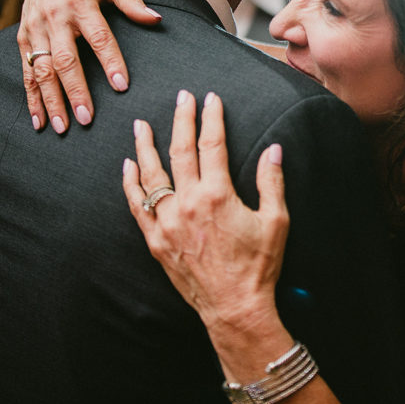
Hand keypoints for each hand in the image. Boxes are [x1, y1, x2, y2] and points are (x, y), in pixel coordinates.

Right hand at [18, 0, 161, 132]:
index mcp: (81, 4)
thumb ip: (133, 1)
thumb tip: (156, 19)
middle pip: (65, 60)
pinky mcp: (24, 37)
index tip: (121, 85)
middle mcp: (55, 17)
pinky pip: (26, 70)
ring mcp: (36, 28)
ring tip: (62, 127)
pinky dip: (31, 97)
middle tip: (87, 118)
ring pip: (42, 69)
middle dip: (75, 91)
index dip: (110, 61)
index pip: (99, 37)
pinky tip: (38, 120)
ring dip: (51, 100)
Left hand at [122, 90, 289, 326]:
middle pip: (180, 151)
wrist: (234, 306)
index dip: (211, 118)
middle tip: (181, 97)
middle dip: (181, 120)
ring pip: (151, 175)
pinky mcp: (156, 240)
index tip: (210, 99)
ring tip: (141, 124)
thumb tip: (274, 149)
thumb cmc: (258, 266)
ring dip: (146, 146)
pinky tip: (128, 167)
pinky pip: (137, 206)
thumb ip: (271, 181)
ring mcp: (167, 222)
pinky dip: (131, 184)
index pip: (212, 145)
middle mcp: (187, 203)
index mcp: (217, 195)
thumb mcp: (276, 221)